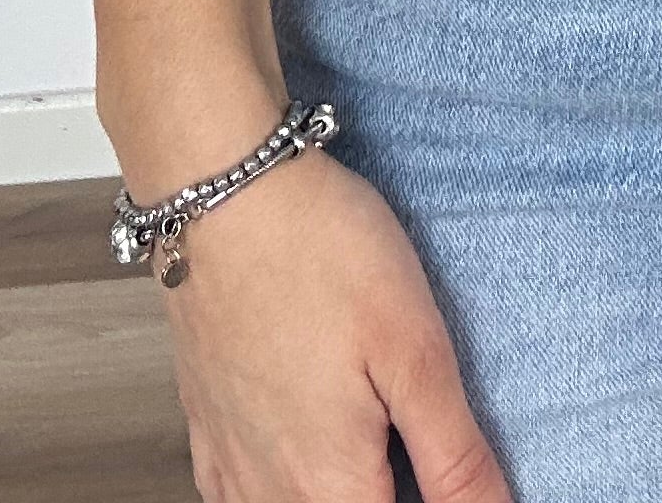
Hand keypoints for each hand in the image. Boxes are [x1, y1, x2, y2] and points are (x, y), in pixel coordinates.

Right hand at [160, 144, 512, 501]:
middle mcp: (270, 492)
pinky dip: (282, 490)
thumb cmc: (321, 252)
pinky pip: (239, 497)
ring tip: (376, 452)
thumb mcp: (414, 349)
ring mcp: (230, 463)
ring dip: (338, 491)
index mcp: (330, 486)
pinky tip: (304, 457)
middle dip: (391, 490)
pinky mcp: (205, 426)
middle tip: (418, 449)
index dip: (440, 502)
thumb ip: (455, 456)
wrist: (221, 190)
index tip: (455, 472)